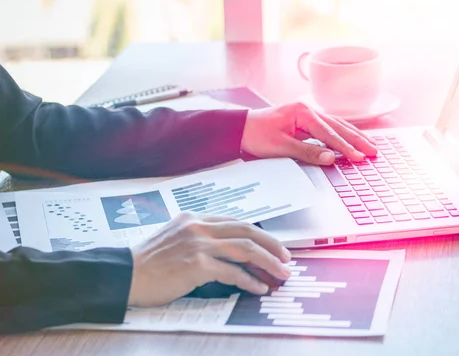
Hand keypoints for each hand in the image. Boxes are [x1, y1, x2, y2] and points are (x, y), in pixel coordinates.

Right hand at [128, 212, 291, 307]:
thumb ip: (201, 238)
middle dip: (272, 245)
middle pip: (247, 231)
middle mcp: (199, 227)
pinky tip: (259, 288)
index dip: (259, 235)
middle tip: (286, 258)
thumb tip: (231, 251)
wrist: (123, 274)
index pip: (236, 222)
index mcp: (195, 218)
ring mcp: (198, 244)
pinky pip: (232, 272)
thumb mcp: (176, 238)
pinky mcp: (196, 264)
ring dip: (268, 263)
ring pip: (245, 249)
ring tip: (281, 274)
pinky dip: (249, 281)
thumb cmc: (148, 262)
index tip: (273, 246)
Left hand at [241, 103, 377, 164]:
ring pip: (336, 125)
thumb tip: (330, 158)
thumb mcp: (280, 147)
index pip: (329, 133)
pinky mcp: (306, 122)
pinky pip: (329, 128)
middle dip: (357, 140)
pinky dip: (342, 135)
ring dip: (353, 136)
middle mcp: (308, 110)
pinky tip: (352, 140)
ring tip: (370, 146)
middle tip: (373, 151)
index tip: (358, 157)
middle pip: (338, 126)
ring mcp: (308, 115)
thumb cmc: (256, 135)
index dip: (345, 147)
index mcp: (302, 112)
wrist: (240, 129)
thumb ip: (307, 152)